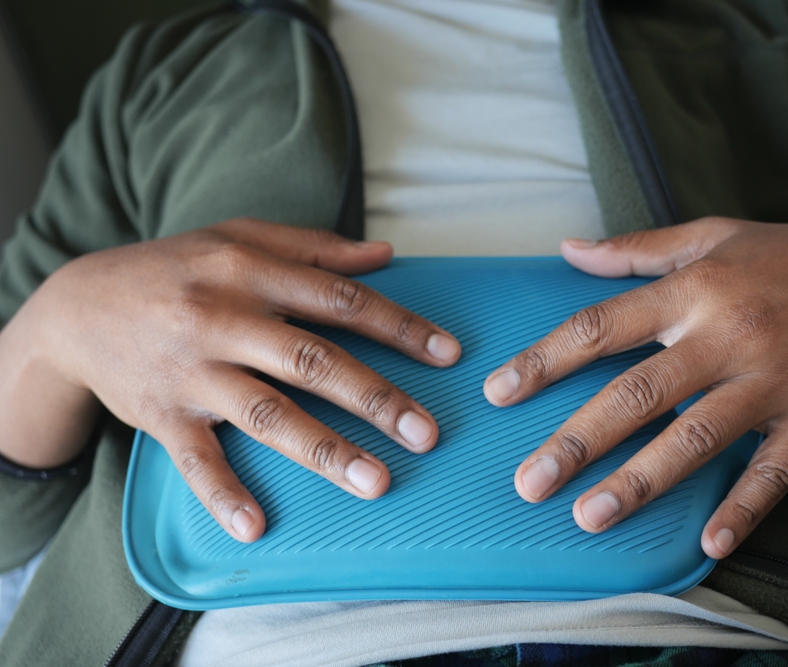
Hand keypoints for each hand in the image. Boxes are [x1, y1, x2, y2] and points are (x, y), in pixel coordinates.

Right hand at [0, 219, 460, 541]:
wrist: (74, 309)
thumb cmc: (171, 269)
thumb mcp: (236, 237)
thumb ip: (313, 247)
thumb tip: (384, 255)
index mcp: (248, 271)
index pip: (339, 300)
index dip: (398, 327)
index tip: (448, 355)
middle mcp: (223, 319)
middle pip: (313, 361)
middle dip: (376, 398)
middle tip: (428, 434)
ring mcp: (192, 372)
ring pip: (267, 414)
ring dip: (324, 451)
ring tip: (377, 483)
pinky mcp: (160, 416)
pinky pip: (195, 460)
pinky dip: (223, 494)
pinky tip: (256, 526)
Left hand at [484, 212, 787, 557]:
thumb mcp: (711, 236)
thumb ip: (636, 250)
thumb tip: (567, 250)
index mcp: (694, 290)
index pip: (602, 327)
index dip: (545, 360)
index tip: (500, 391)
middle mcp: (728, 334)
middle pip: (638, 393)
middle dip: (577, 440)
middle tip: (529, 482)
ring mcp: (774, 379)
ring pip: (696, 437)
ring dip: (641, 481)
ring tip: (589, 516)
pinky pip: (774, 470)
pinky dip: (743, 507)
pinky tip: (710, 540)